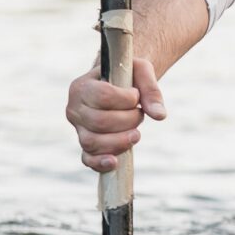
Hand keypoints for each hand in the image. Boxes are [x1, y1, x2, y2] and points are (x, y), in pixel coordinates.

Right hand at [67, 56, 166, 172]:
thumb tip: (159, 116)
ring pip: (92, 142)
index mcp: (82, 86)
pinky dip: (100, 163)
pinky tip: (115, 162)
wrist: (118, 83)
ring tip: (136, 133)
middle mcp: (74, 109)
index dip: (126, 99)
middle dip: (128, 120)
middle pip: (100, 122)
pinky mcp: (86, 144)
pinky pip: (88, 158)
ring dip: (120, 141)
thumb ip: (151, 90)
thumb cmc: (128, 75)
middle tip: (139, 114)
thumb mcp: (141, 71)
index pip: (103, 96)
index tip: (136, 95)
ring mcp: (78, 129)